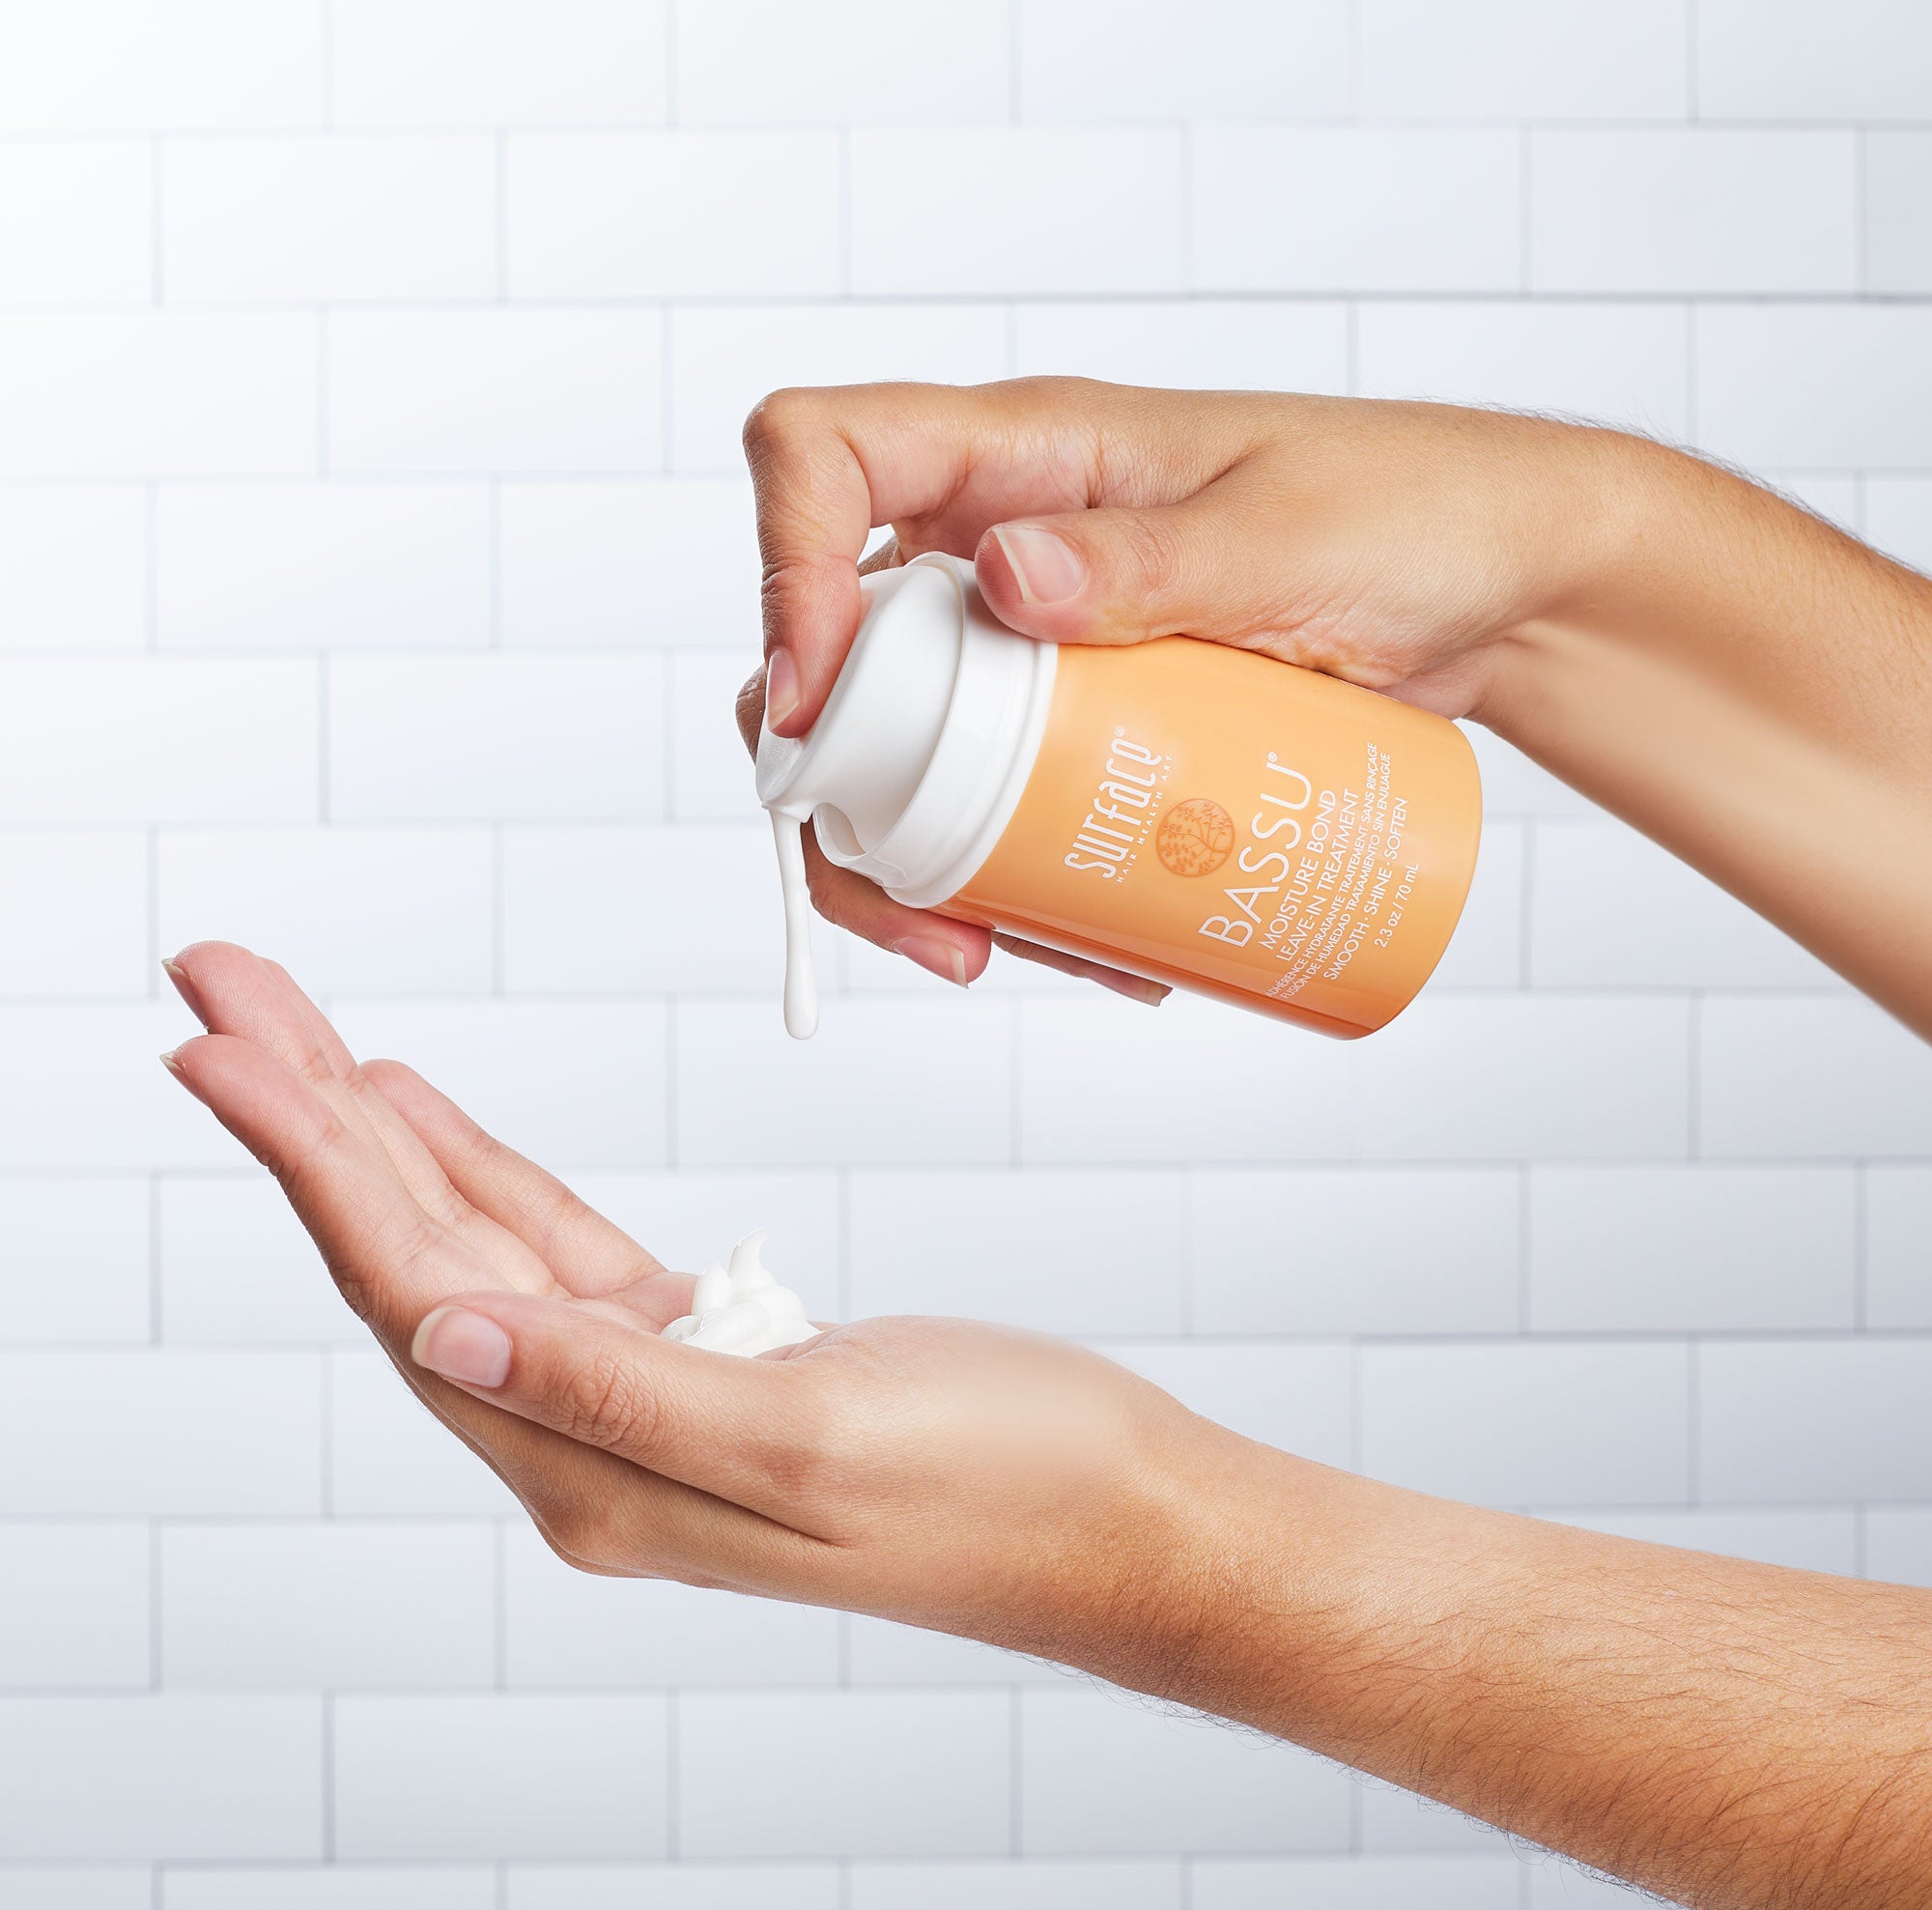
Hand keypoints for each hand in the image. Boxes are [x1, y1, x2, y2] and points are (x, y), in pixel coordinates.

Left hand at [160, 941, 1234, 1677]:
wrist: (1119, 1509)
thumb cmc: (1002, 1480)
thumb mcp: (806, 1439)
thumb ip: (616, 1389)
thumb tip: (436, 1330)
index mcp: (601, 1476)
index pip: (414, 1294)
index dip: (310, 1167)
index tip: (219, 1051)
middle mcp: (594, 1441)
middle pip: (414, 1256)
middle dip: (309, 1118)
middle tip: (222, 991)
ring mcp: (645, 1393)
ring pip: (473, 1241)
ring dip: (379, 1134)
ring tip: (291, 1029)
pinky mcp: (705, 1353)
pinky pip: (556, 1249)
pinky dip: (486, 1174)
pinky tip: (423, 1118)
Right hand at [735, 377, 1630, 998]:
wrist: (1501, 589)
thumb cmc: (1413, 515)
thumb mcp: (1283, 536)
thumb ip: (1149, 557)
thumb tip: (999, 578)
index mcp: (1023, 453)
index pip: (824, 454)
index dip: (780, 566)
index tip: (813, 702)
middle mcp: (998, 539)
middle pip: (830, 649)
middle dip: (833, 790)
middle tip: (908, 905)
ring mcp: (1033, 636)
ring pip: (900, 747)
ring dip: (913, 865)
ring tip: (993, 951)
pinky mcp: (1080, 714)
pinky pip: (995, 799)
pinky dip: (1009, 880)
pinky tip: (1083, 943)